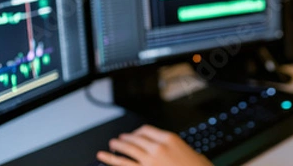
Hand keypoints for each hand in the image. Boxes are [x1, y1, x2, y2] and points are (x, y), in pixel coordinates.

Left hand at [96, 125, 212, 165]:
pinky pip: (124, 164)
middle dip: (126, 138)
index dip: (137, 131)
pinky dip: (112, 160)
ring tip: (111, 146)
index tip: (134, 134)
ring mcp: (149, 160)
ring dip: (117, 146)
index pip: (147, 130)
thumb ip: (174, 147)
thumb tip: (167, 148)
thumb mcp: (188, 151)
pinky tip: (104, 158)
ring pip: (128, 150)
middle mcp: (157, 147)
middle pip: (136, 138)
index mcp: (168, 138)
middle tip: (119, 139)